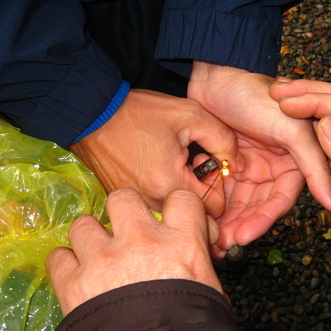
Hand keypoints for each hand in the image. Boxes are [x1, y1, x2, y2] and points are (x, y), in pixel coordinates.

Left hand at [46, 188, 223, 315]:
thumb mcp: (209, 293)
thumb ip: (198, 265)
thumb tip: (194, 258)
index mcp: (180, 242)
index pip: (180, 199)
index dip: (175, 207)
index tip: (171, 220)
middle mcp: (140, 240)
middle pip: (122, 197)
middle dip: (123, 212)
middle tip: (126, 232)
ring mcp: (102, 259)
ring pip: (83, 223)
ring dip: (89, 238)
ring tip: (96, 257)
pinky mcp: (73, 283)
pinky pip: (57, 256)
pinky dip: (65, 265)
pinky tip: (76, 276)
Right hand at [69, 89, 241, 218]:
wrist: (92, 114)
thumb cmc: (139, 113)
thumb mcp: (191, 114)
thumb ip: (224, 139)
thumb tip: (238, 164)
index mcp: (170, 184)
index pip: (214, 210)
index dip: (218, 188)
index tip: (207, 166)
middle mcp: (152, 204)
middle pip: (193, 217)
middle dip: (200, 194)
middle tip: (192, 167)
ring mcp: (136, 205)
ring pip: (173, 214)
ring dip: (180, 194)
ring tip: (172, 164)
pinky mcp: (125, 203)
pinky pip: (154, 207)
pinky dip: (161, 192)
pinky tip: (156, 169)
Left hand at [188, 62, 330, 250]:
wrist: (216, 72)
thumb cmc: (256, 94)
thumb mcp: (291, 128)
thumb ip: (314, 166)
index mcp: (294, 160)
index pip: (280, 199)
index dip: (263, 220)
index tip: (245, 236)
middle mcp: (273, 165)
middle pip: (258, 205)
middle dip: (241, 224)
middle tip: (223, 242)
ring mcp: (248, 164)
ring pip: (238, 201)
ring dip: (226, 218)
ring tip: (212, 235)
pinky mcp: (226, 160)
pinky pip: (221, 187)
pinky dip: (213, 200)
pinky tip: (202, 212)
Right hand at [270, 78, 330, 221]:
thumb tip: (327, 123)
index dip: (314, 101)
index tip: (286, 103)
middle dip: (305, 91)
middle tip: (275, 89)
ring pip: (327, 107)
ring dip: (302, 98)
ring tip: (276, 93)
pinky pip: (321, 122)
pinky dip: (302, 113)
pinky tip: (285, 109)